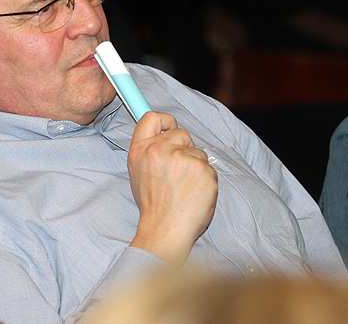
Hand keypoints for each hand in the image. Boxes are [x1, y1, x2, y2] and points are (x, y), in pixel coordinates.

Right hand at [127, 111, 217, 265]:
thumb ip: (149, 150)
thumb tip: (162, 131)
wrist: (165, 229)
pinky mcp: (202, 169)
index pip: (151, 118)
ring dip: (196, 165)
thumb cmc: (153, 204)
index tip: (170, 128)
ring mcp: (182, 158)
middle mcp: (160, 149)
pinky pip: (209, 167)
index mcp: (140, 149)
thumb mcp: (138, 171)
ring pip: (198, 151)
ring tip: (185, 186)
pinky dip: (205, 179)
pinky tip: (195, 192)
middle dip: (184, 147)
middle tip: (178, 171)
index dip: (164, 120)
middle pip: (181, 133)